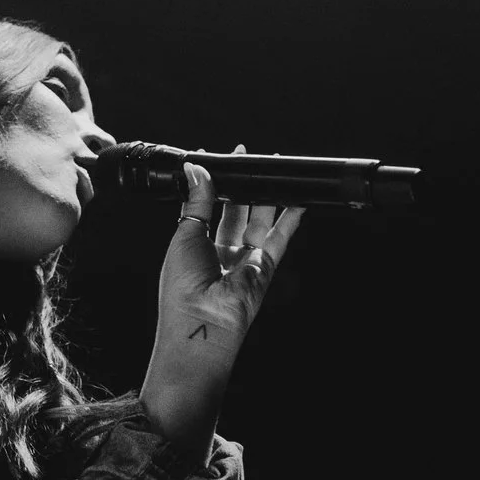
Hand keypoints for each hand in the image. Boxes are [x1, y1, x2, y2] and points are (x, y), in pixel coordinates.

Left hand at [138, 146, 304, 438]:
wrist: (201, 323)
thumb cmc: (181, 289)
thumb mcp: (185, 234)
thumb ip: (197, 201)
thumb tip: (197, 169)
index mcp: (194, 245)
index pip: (207, 207)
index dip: (214, 184)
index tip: (217, 160)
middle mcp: (220, 252)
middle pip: (235, 210)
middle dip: (242, 184)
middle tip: (248, 156)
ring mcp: (244, 259)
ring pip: (259, 219)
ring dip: (266, 194)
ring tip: (272, 166)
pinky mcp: (265, 267)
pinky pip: (280, 237)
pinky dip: (290, 217)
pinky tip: (297, 197)